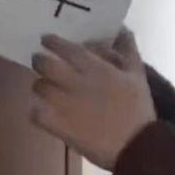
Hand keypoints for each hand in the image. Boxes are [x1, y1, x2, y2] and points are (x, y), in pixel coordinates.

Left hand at [30, 26, 156, 170]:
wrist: (137, 145)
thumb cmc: (138, 108)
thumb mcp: (137, 74)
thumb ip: (128, 49)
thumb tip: (122, 29)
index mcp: (95, 69)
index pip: (66, 48)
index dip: (52, 42)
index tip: (46, 39)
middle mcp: (76, 83)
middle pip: (45, 65)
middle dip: (39, 60)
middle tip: (40, 61)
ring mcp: (65, 106)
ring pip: (39, 88)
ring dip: (40, 85)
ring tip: (45, 87)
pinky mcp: (60, 127)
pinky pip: (37, 114)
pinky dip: (37, 111)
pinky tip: (44, 111)